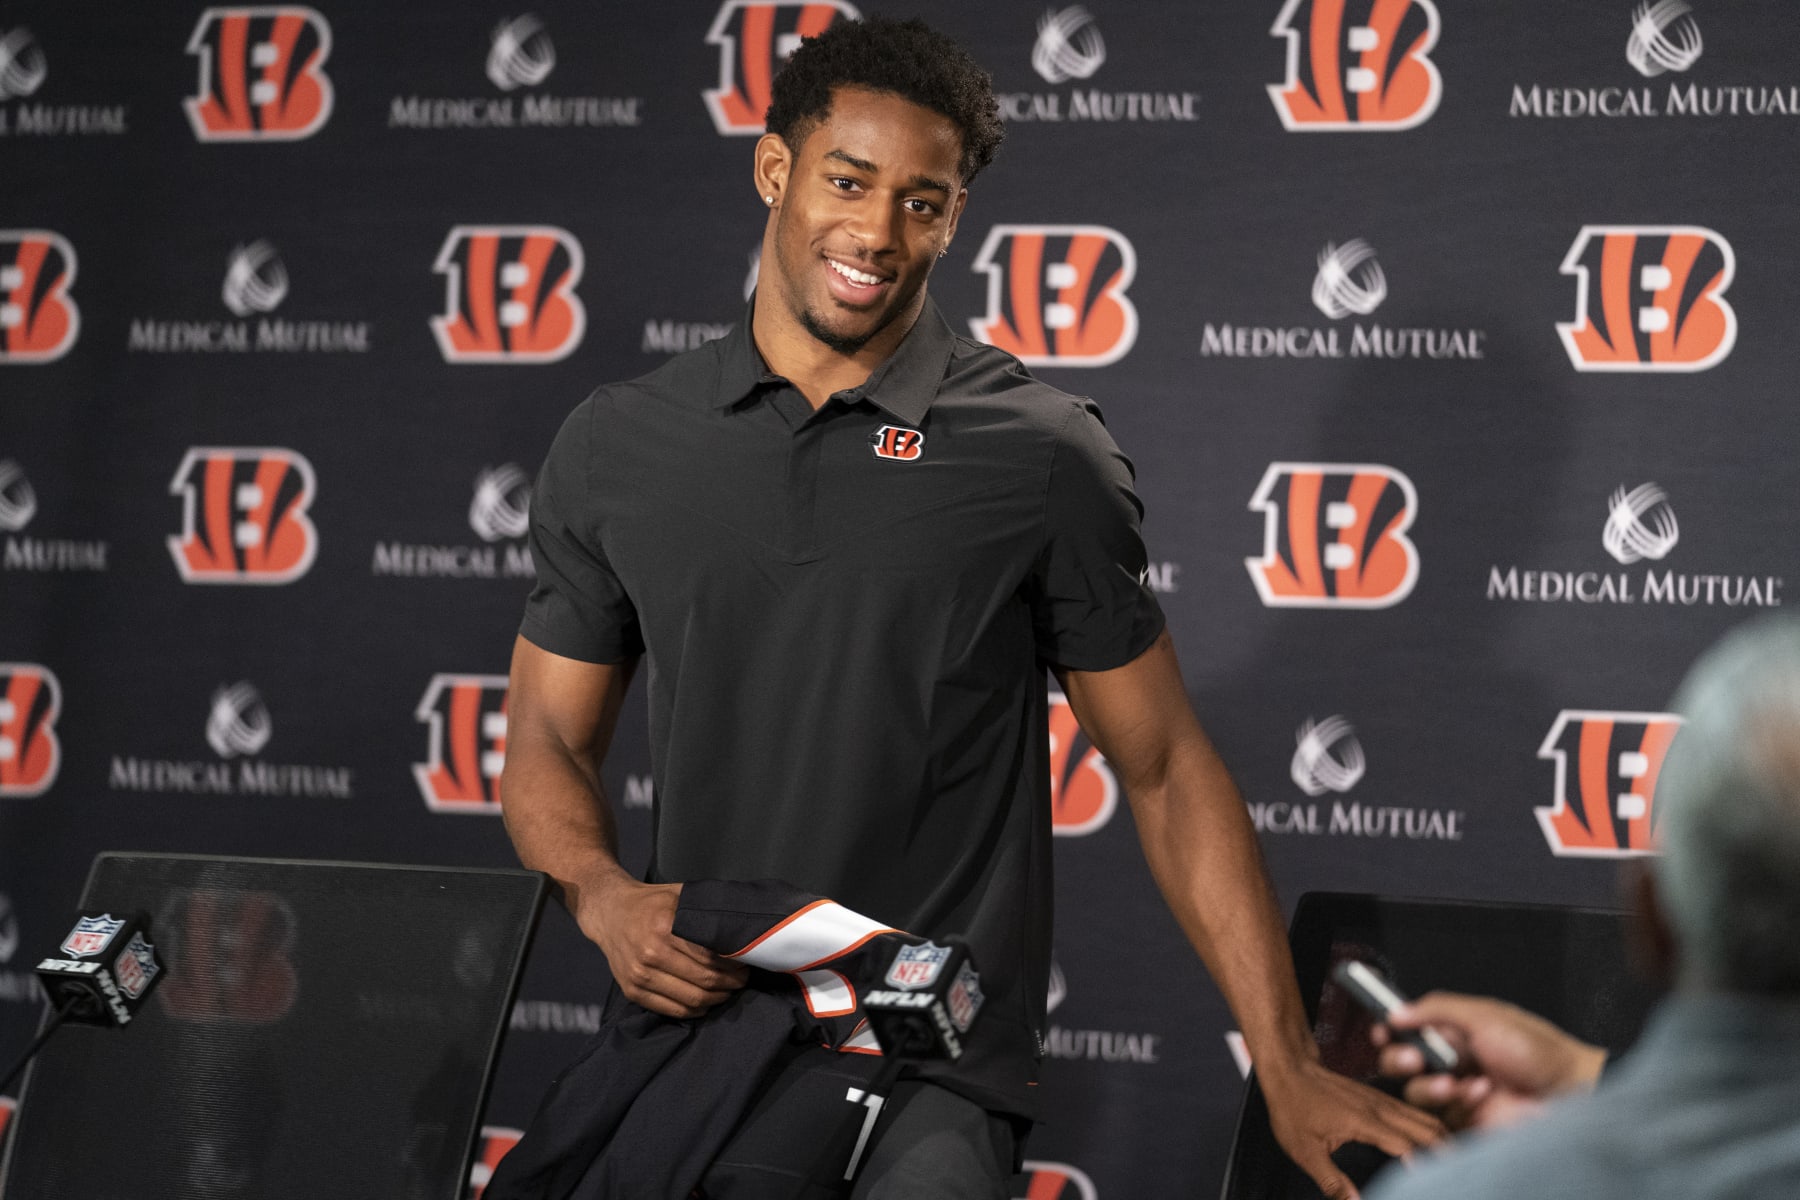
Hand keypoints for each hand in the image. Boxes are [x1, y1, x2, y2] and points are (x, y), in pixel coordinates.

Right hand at [573, 874, 747, 1018]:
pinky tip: (705, 1002)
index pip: (710, 957)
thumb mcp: (679, 896)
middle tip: (742, 980)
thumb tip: (741, 928)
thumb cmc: (650, 902)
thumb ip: (705, 912)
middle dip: (730, 984)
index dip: (733, 965)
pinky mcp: (632, 991)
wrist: (609, 913)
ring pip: (691, 1000)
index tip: (746, 964)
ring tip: (727, 991)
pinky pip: (671, 1011)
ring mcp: (640, 976)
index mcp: (664, 928)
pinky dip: (694, 1011)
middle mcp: (650, 955)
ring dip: (716, 999)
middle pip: (704, 981)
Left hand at [1260, 1055, 1444, 1199]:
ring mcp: (1384, 1101)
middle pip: (1429, 1130)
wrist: (1290, 1069)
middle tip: (1463, 1180)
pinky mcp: (1382, 1100)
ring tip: (1460, 1167)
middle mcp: (1381, 1108)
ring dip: (1447, 1141)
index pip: (1407, 1146)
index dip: (1424, 1169)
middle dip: (1449, 1155)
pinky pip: (1417, 1115)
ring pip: (1427, 1119)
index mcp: (1365, 1121)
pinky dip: (1434, 1130)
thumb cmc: (1293, 1107)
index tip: (1436, 1188)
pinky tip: (1439, 1146)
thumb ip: (1331, 1180)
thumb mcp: (1303, 1150)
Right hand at [1371, 991, 1605, 1130]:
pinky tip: (1480, 1094)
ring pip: (1414, 1093)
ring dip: (1429, 1087)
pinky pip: (1440, 1117)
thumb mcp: (1485, 1015)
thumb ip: (1437, 1009)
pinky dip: (1456, 1104)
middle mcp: (1450, 1062)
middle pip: (1399, 1064)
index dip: (1390, 1031)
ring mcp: (1456, 1094)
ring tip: (1454, 1083)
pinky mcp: (1465, 1122)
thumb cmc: (1536, 1049)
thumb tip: (1397, 1012)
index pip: (1407, 1030)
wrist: (1570, 1092)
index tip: (1383, 1032)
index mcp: (1452, 1032)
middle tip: (1413, 1060)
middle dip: (1399, 1060)